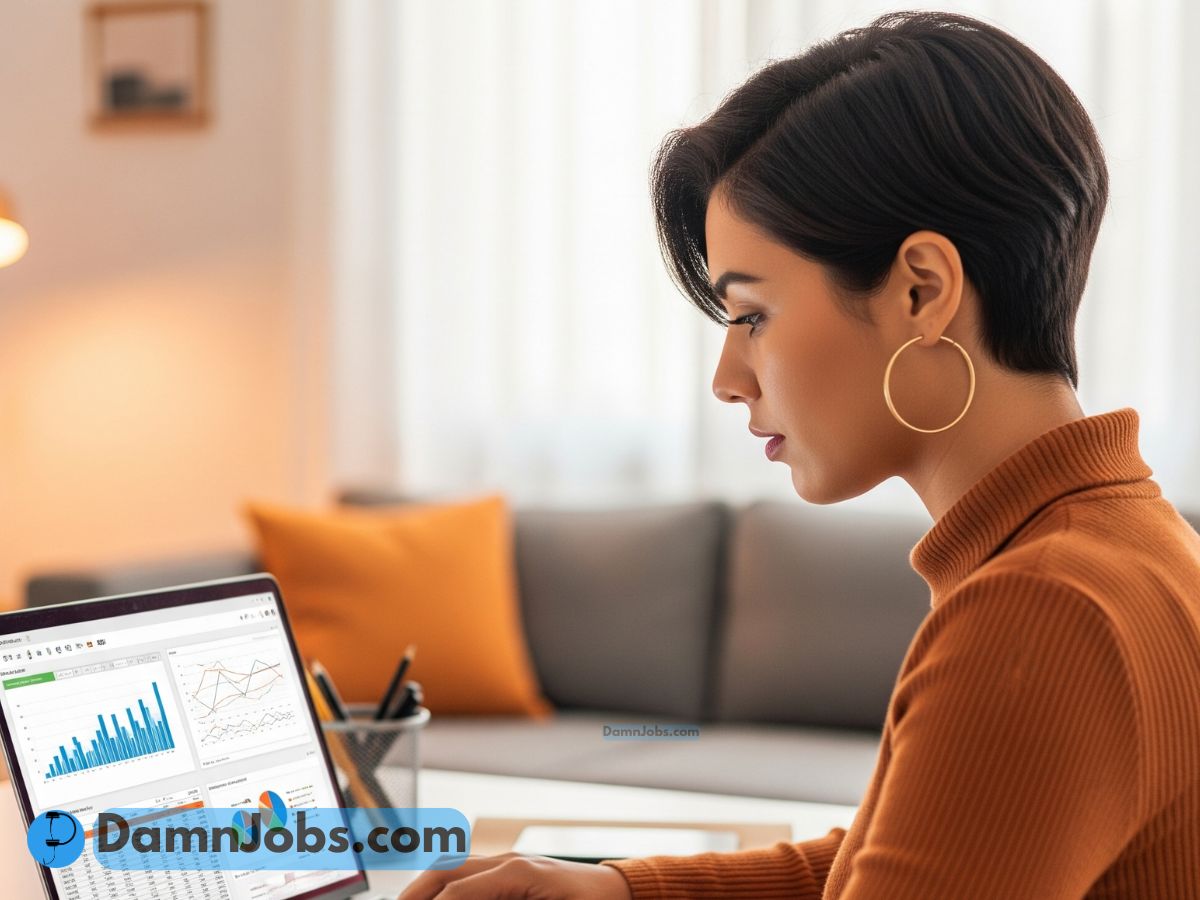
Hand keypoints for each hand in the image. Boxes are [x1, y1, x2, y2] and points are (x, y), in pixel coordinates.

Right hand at [398, 851, 633, 898]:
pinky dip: (446, 884)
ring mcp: (510, 862)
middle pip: (448, 870)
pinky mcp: (513, 870)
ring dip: (427, 885)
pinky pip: (470, 871)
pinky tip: (438, 898)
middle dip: (417, 892)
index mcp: (518, 872)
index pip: (458, 889)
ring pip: (454, 866)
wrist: (621, 892)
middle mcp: (510, 861)